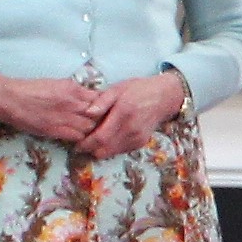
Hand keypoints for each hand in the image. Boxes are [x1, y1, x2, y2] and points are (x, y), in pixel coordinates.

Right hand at [0, 68, 106, 144]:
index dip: (104, 106)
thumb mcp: (57, 84)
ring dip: (91, 130)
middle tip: (100, 123)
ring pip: (90, 128)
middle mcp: (72, 103)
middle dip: (101, 120)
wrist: (10, 98)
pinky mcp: (55, 130)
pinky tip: (77, 136)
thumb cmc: (31, 89)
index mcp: (73, 88)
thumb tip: (89, 99)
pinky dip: (80, 138)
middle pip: (99, 115)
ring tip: (88, 131)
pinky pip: (77, 137)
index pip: (100, 99)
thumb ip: (75, 92)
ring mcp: (64, 118)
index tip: (103, 110)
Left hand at [77, 70, 191, 159]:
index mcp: (123, 113)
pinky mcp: (141, 142)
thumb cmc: (138, 90)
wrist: (164, 97)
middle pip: (104, 149)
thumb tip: (87, 112)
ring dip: (100, 150)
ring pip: (112, 152)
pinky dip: (111, 148)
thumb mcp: (118, 88)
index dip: (86, 144)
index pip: (100, 137)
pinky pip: (121, 151)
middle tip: (81, 145)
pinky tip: (107, 139)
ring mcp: (137, 137)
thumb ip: (101, 101)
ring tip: (92, 142)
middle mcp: (131, 129)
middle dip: (90, 150)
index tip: (77, 144)